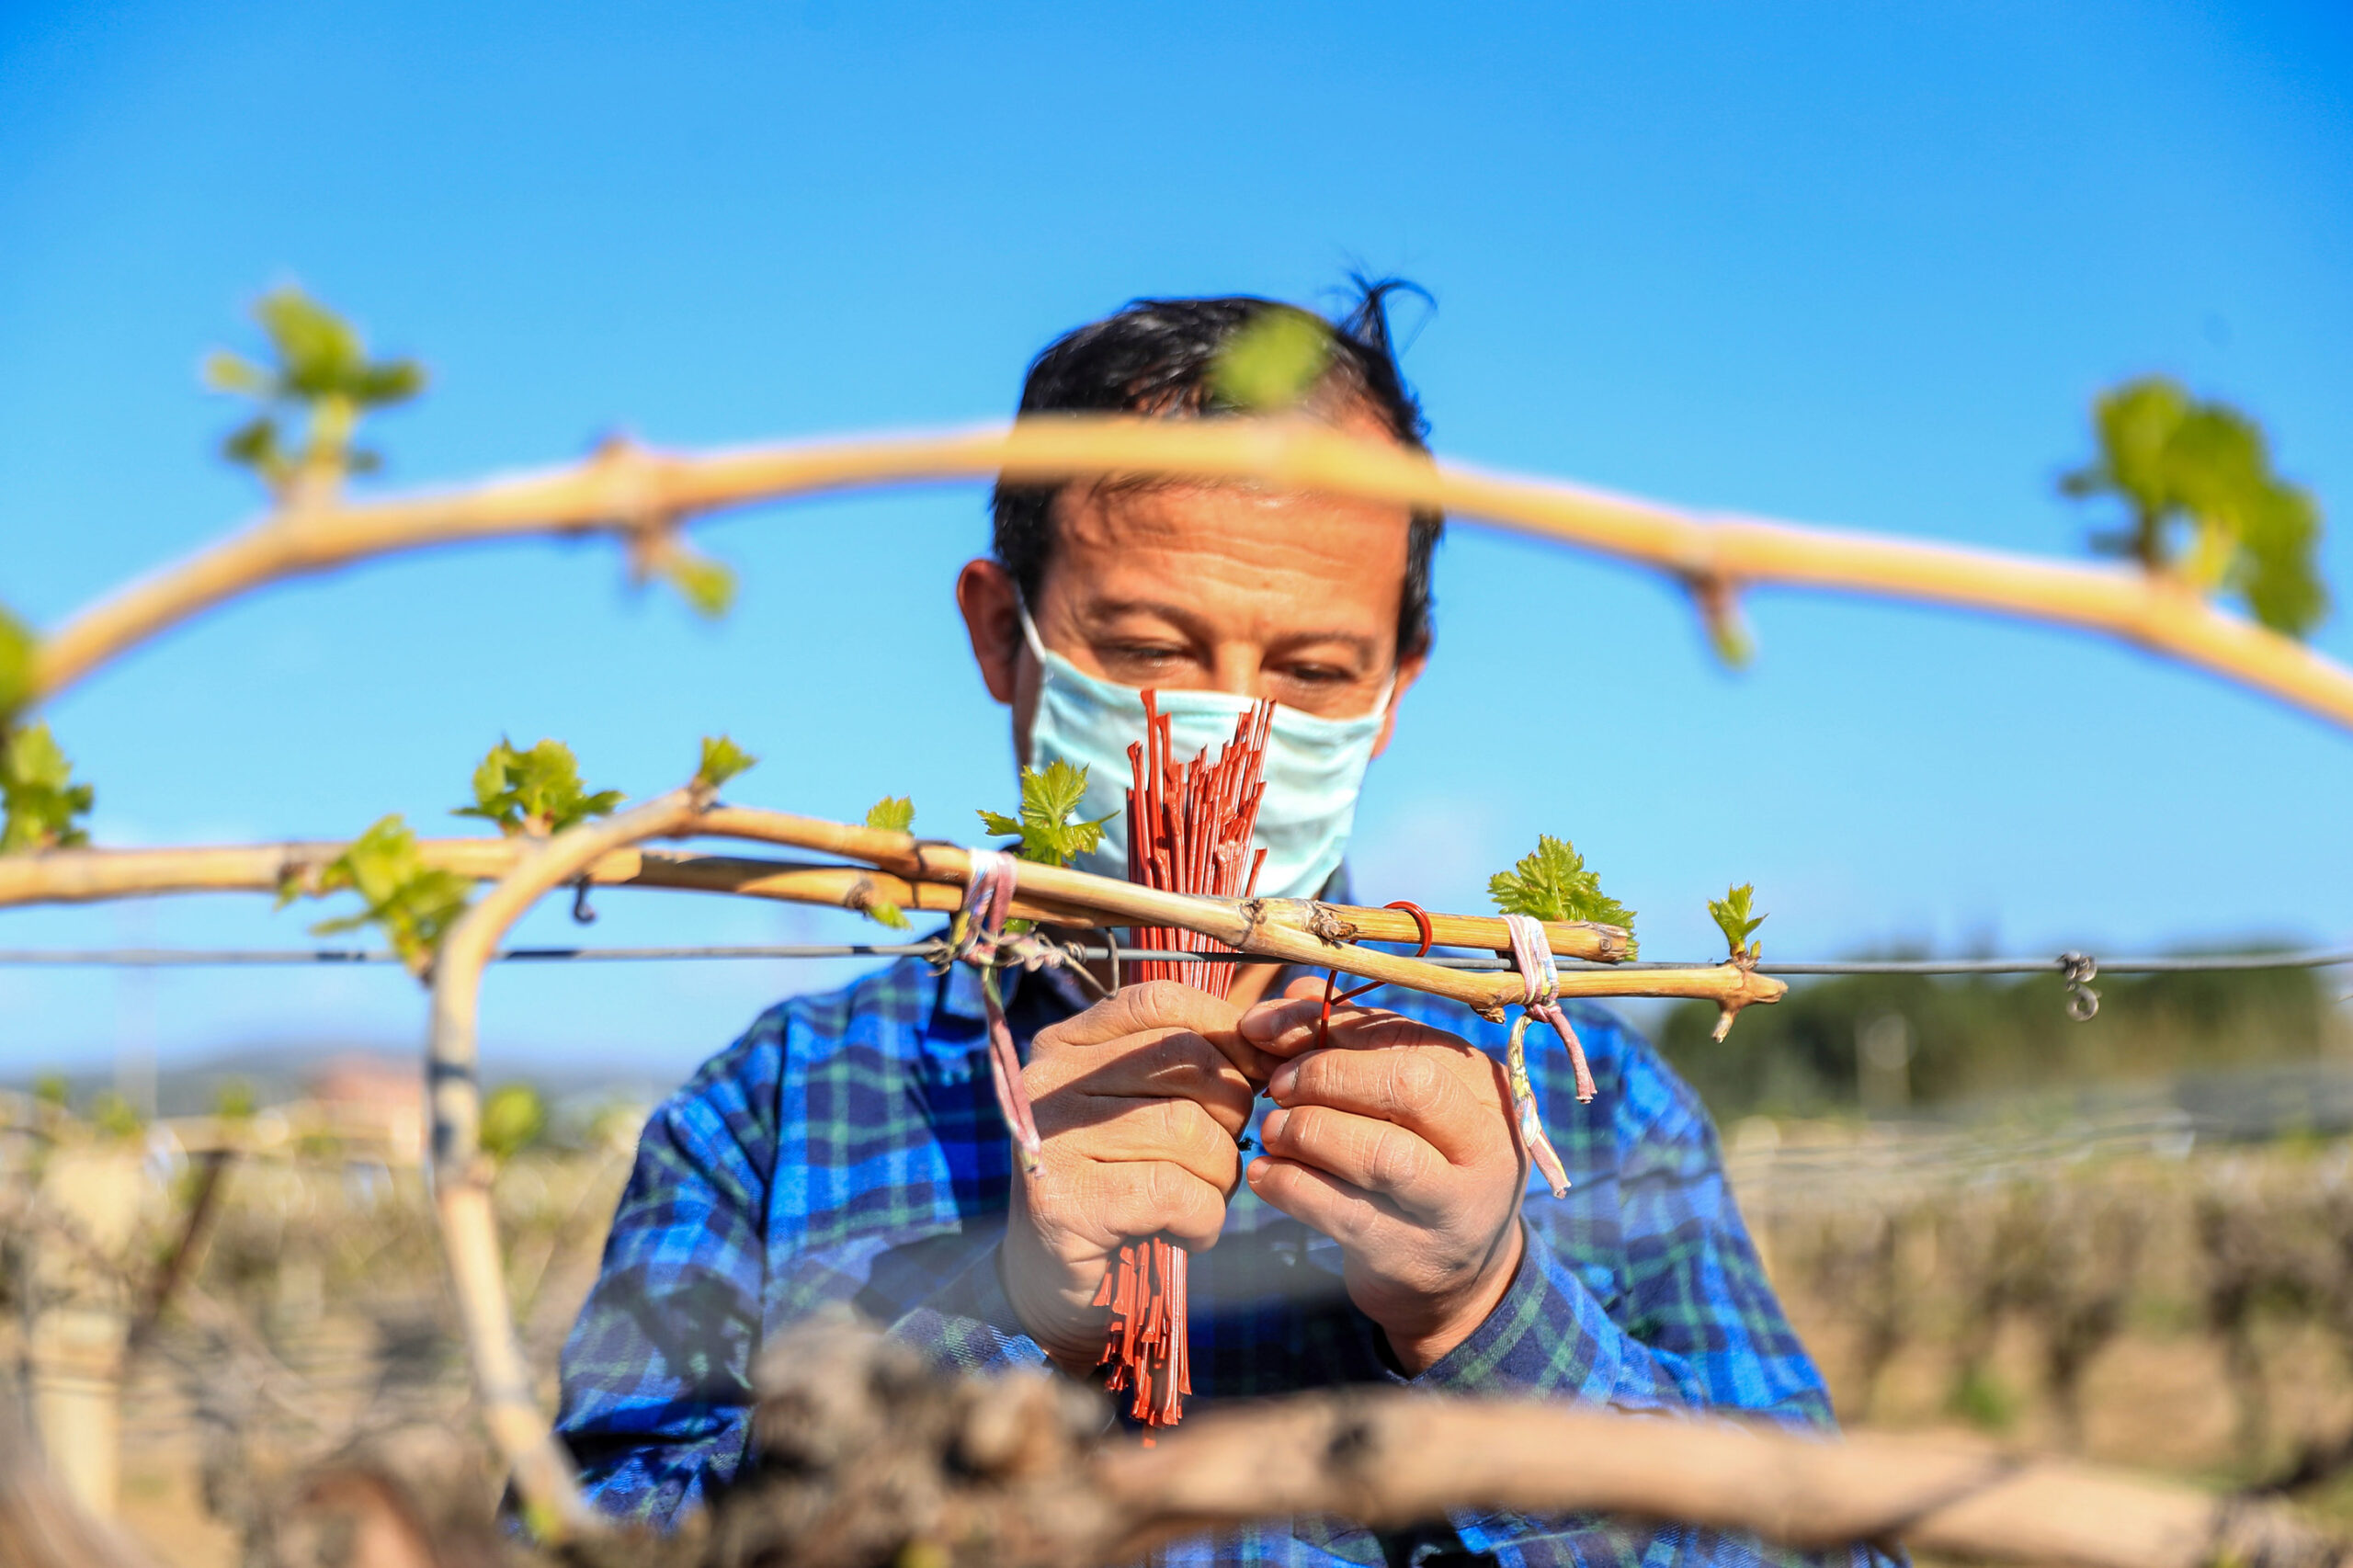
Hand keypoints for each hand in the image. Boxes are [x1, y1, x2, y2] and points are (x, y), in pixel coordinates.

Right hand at [1000, 980, 1265, 1374]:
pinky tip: (1185, 1232)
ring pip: (1189, 1130)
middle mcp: (1048, 1080)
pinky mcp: (1064, 1202)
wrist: (1051, 1283)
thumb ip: (1197, 1062)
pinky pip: (1176, 1192)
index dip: (1227, 1031)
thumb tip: (1280, 1034)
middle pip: (1185, 1062)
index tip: (1258, 1073)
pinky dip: (1203, 1219)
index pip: (1163, 1002)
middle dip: (1231, 1112)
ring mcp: (1050, 1139)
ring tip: (1198, 1200)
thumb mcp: (1152, 1107)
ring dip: (1220, 1175)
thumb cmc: (1121, 1186)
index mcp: (1068, 1043)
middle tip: (1219, 1156)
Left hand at [1237, 977, 1527, 1373]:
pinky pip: (1341, 1212)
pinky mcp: (1409, 1254)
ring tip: (1273, 1128)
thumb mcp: (1402, 1098)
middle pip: (1408, 1086)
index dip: (1327, 1025)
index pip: (1409, 1036)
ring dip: (1307, 1131)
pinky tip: (1267, 1172)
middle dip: (1327, 1075)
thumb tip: (1290, 994)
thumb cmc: (1420, 1158)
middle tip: (1277, 1085)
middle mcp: (1484, 1144)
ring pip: (1379, 1153)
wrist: (1455, 1272)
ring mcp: (1452, 1205)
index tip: (1264, 1028)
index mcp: (1485, 1088)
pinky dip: (1290, 1185)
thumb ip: (1353, 1040)